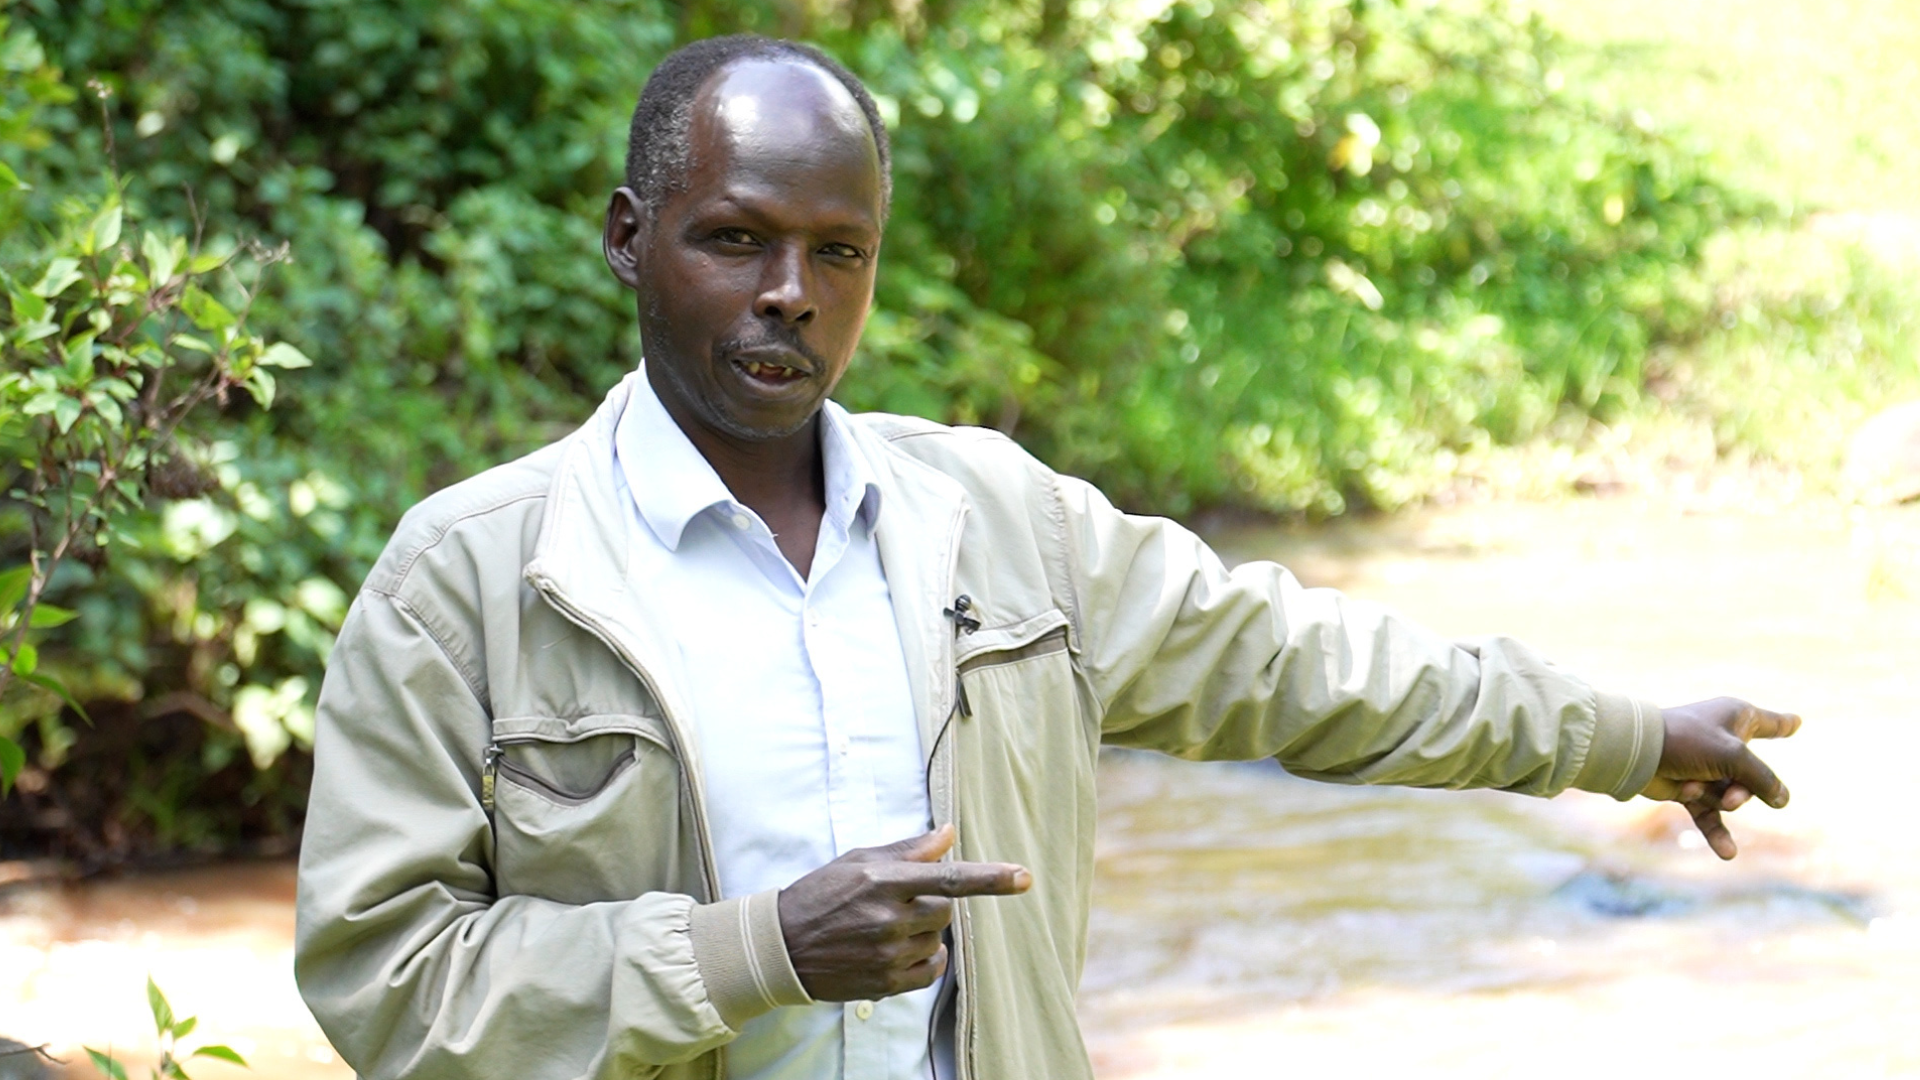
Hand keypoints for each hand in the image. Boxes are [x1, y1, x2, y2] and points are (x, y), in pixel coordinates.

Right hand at [777, 824, 1030, 1000]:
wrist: (782, 946)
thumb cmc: (821, 894)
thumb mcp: (858, 860)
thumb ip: (908, 850)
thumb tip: (949, 834)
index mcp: (882, 881)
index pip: (948, 878)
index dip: (990, 878)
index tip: (1023, 877)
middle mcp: (888, 919)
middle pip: (946, 910)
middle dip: (932, 903)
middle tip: (899, 902)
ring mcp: (887, 955)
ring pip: (938, 939)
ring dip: (924, 931)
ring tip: (886, 927)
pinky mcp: (886, 984)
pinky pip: (933, 970)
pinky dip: (927, 958)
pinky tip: (899, 949)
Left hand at [1642, 697, 1800, 859]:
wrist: (1637, 753)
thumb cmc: (1687, 741)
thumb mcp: (1734, 756)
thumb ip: (1762, 778)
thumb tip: (1782, 799)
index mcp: (1736, 719)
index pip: (1768, 723)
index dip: (1783, 724)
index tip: (1796, 723)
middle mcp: (1723, 741)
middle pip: (1753, 776)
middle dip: (1744, 789)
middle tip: (1731, 794)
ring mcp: (1706, 767)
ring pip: (1732, 796)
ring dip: (1718, 799)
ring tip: (1697, 790)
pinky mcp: (1689, 789)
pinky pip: (1709, 815)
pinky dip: (1716, 832)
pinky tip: (1728, 854)